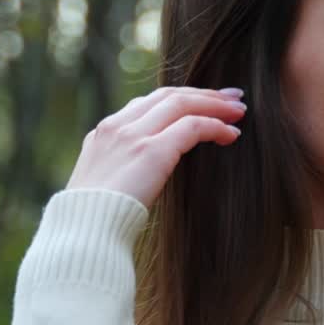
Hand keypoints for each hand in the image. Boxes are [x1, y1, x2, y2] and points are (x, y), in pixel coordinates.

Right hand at [65, 86, 246, 209]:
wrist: (85, 231)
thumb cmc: (96, 221)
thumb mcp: (105, 186)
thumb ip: (124, 170)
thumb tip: (145, 177)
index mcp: (104, 133)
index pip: (147, 103)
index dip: (180, 99)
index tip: (203, 102)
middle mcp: (117, 127)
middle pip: (168, 96)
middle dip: (203, 93)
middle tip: (231, 98)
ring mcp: (133, 135)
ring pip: (182, 103)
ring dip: (215, 105)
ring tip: (238, 111)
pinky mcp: (152, 150)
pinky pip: (193, 127)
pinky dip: (216, 127)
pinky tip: (231, 135)